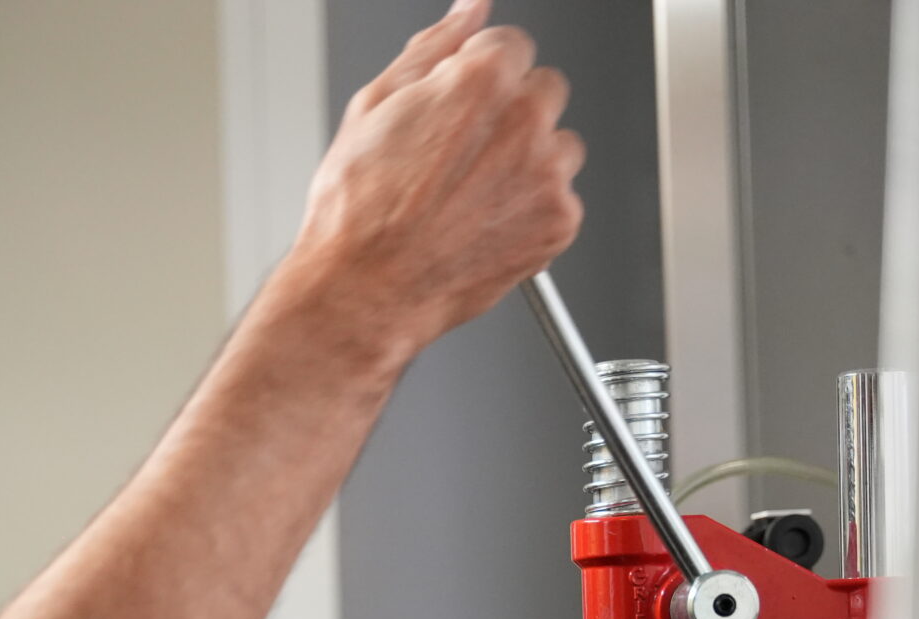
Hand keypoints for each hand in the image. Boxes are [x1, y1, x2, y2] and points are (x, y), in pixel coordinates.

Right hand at [279, 0, 583, 366]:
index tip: (459, 109)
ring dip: (526, 164)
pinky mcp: (559, 223)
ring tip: (469, 198)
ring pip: (558, 148)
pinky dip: (530, 213)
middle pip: (543, 92)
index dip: (479, 78)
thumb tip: (469, 9)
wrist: (364, 290)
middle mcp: (526, 121)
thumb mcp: (376, 105)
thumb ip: (436, 46)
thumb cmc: (357, 210)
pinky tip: (482, 225)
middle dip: (511, 115)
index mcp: (484, 79)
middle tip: (460, 158)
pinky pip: (560, 201)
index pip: (513, 46)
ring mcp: (547, 175)